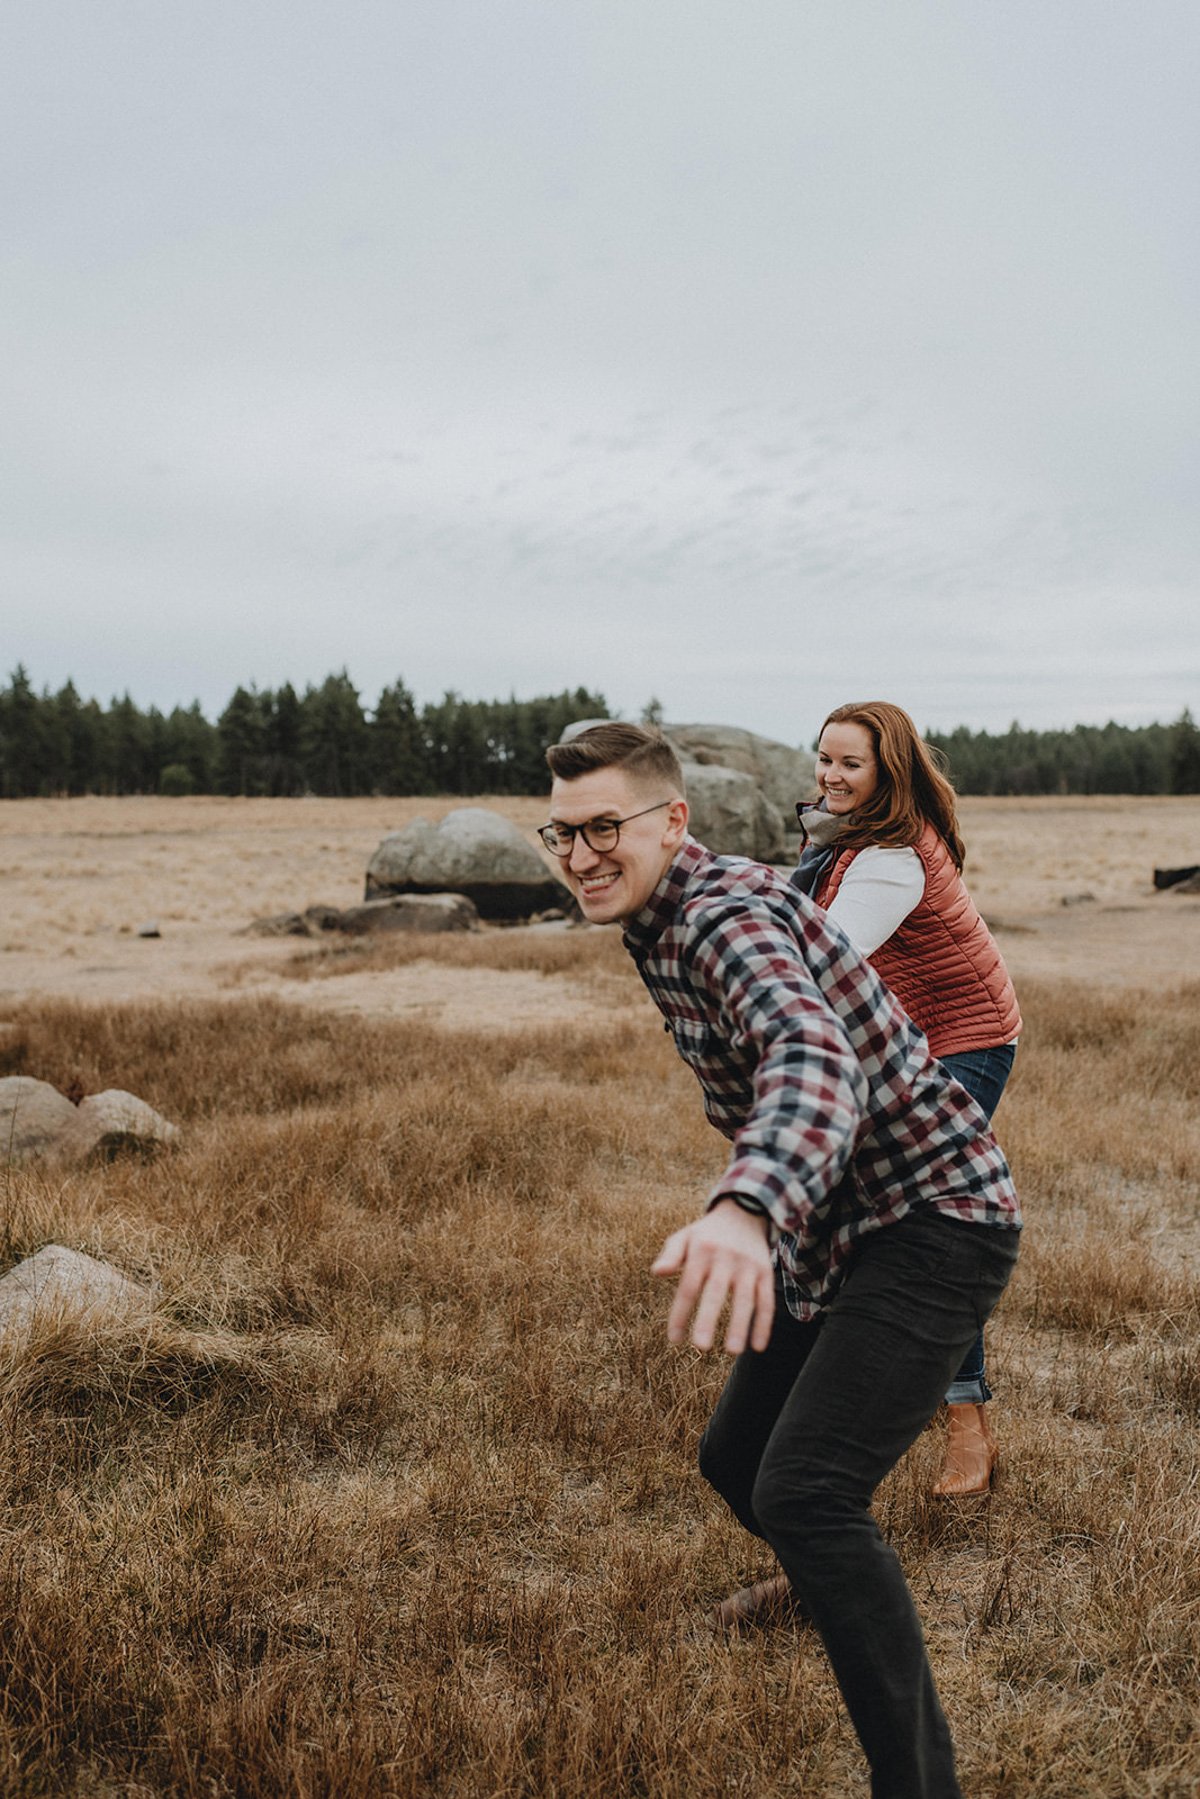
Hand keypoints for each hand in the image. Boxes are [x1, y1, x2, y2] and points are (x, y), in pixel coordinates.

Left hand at [651, 1199, 774, 1355]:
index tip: (674, 1340)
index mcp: (701, 1252)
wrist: (744, 1212)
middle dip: (708, 1319)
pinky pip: (767, 1300)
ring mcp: (748, 1266)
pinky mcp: (766, 1272)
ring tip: (732, 1351)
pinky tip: (758, 1347)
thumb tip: (656, 1272)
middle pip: (716, 1292)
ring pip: (745, 1299)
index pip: (688, 1287)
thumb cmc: (706, 1235)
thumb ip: (670, 1255)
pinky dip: (764, 1324)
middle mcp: (725, 1258)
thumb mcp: (685, 1238)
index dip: (680, 1314)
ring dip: (740, 1326)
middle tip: (701, 1347)